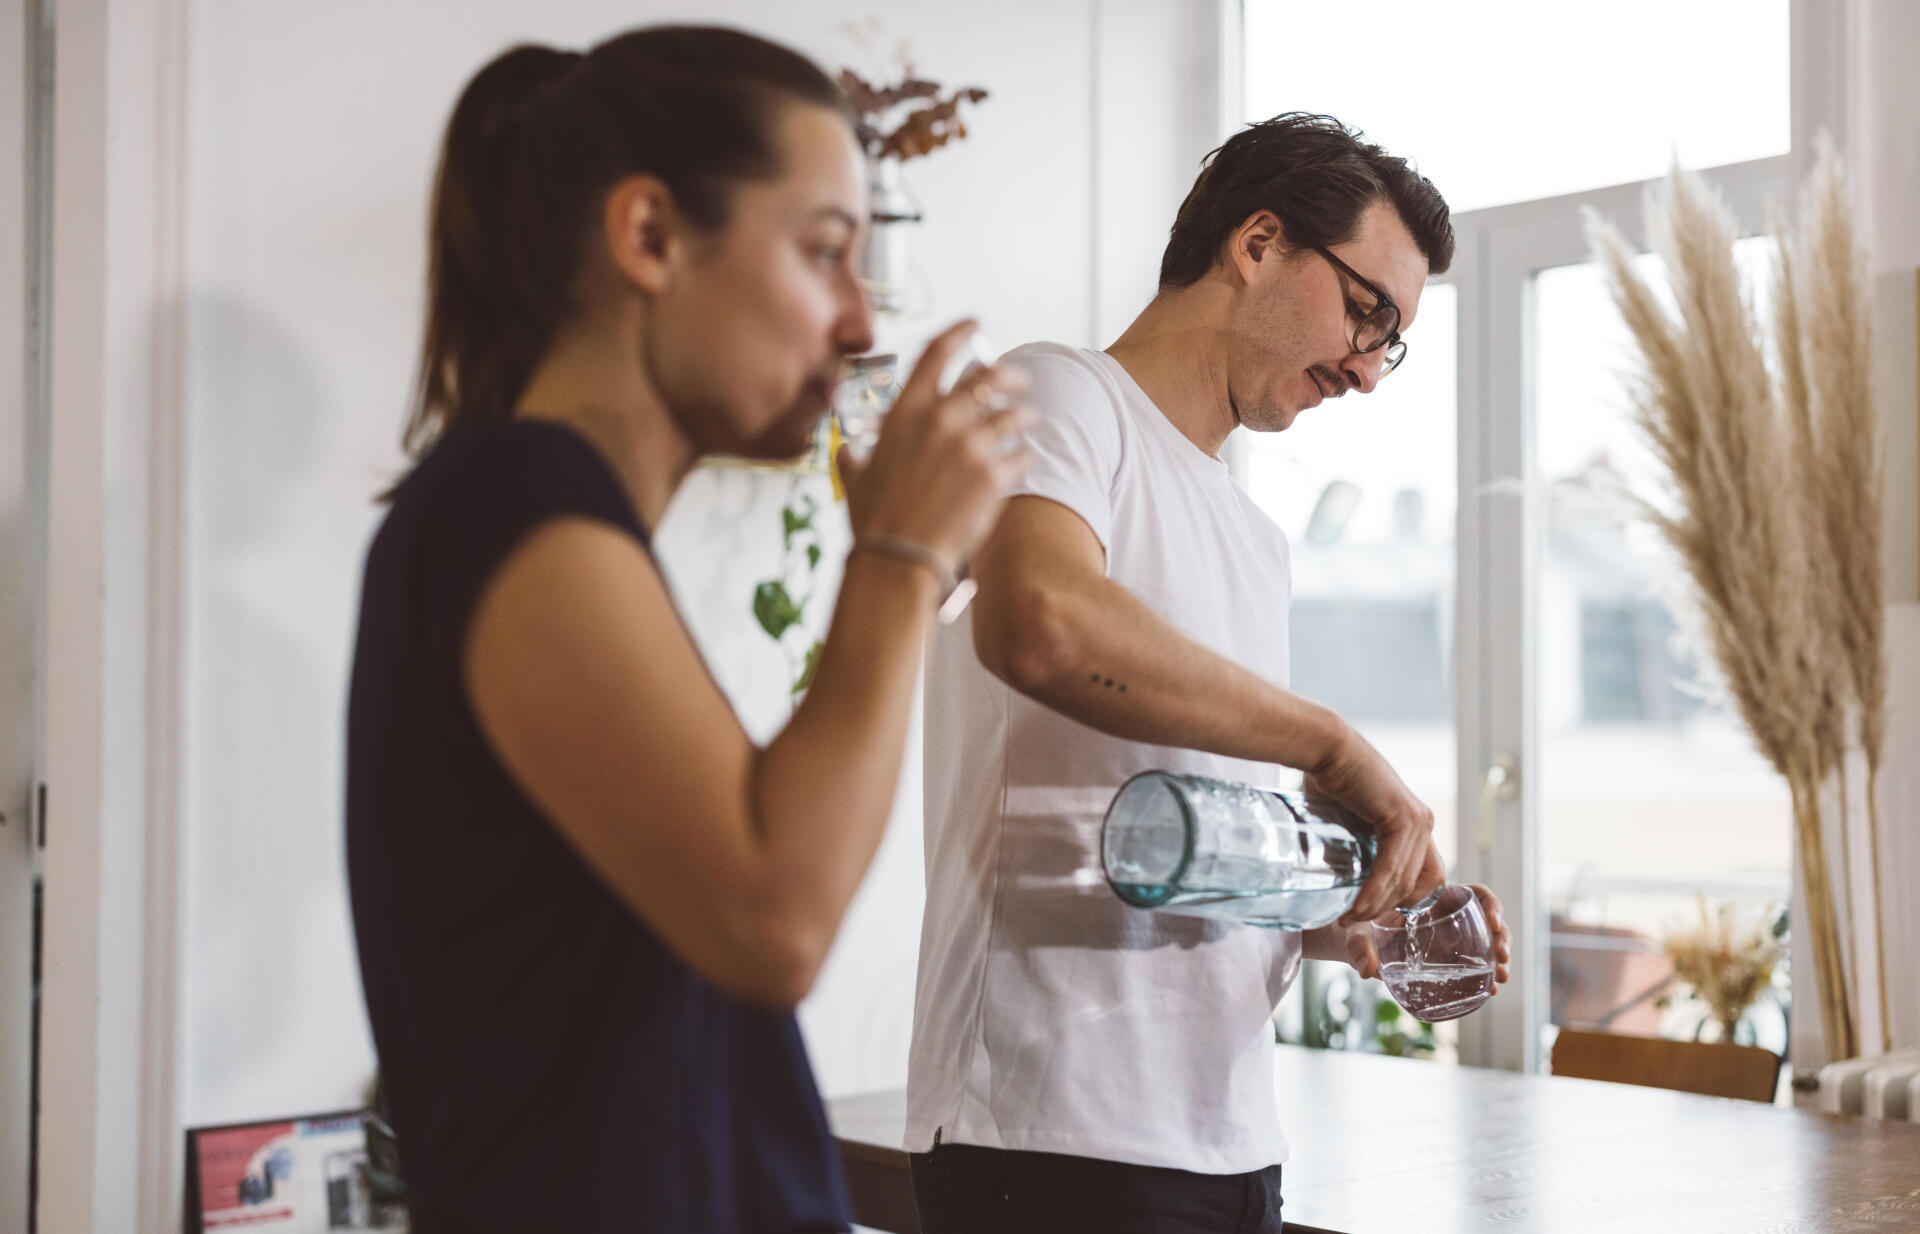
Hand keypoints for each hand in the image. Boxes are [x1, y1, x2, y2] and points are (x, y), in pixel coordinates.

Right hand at [838, 320, 1033, 573]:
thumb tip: (844, 450)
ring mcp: (970, 445)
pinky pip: (1021, 455)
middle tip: (1019, 381)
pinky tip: (1023, 462)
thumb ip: (852, 455)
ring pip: (1013, 414)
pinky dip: (1023, 457)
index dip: (961, 331)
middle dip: (1009, 374)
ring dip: (1024, 415)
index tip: (977, 323)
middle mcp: (941, 418)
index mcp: (906, 410)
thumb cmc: (872, 520)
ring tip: (1029, 420)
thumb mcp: (853, 478)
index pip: (938, 352)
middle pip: (988, 377)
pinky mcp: (993, 475)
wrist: (897, 558)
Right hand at [1306, 723, 1441, 926]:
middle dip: (1384, 910)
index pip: (1422, 880)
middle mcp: (1423, 824)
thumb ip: (1356, 849)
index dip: (1398, 902)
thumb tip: (1338, 880)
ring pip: (1404, 882)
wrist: (1326, 749)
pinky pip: (1393, 869)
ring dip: (1375, 906)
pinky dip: (1374, 892)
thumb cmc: (1330, 782)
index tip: (1365, 913)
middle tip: (1352, 921)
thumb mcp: (1350, 826)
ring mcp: (1418, 821)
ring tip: (1347, 919)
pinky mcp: (1403, 818)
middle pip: (1416, 886)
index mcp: (1415, 826)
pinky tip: (1356, 907)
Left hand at [1331, 883, 1510, 985]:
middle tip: (1502, 960)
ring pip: (1486, 943)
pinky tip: (1489, 991)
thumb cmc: (1357, 928)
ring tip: (1500, 980)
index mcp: (1433, 898)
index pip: (1472, 894)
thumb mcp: (1356, 933)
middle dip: (1501, 938)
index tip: (1493, 922)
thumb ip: (1359, 947)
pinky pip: (1474, 964)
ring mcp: (1450, 938)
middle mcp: (1447, 917)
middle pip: (1487, 920)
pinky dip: (1485, 976)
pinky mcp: (1449, 959)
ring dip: (1498, 960)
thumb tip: (1367, 970)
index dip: (1489, 905)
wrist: (1352, 944)